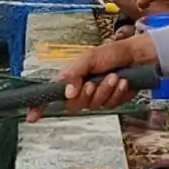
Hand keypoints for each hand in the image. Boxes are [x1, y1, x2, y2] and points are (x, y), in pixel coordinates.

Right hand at [28, 34, 157, 121]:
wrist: (136, 57)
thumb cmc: (111, 53)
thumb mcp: (88, 58)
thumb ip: (73, 74)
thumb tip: (66, 93)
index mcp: (71, 78)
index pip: (51, 94)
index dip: (40, 106)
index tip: (32, 115)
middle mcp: (81, 89)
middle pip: (73, 105)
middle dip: (85, 94)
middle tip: (92, 83)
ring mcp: (96, 97)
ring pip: (93, 105)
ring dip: (105, 90)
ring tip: (113, 76)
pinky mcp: (111, 101)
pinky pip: (109, 105)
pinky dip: (116, 93)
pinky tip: (122, 83)